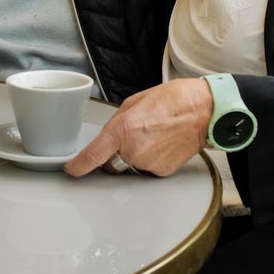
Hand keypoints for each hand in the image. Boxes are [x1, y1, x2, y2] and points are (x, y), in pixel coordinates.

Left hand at [63, 78, 212, 177]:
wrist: (202, 111)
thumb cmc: (170, 101)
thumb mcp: (133, 103)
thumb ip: (117, 123)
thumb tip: (109, 137)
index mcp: (122, 130)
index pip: (93, 156)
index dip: (79, 166)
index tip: (71, 170)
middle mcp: (133, 150)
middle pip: (111, 163)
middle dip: (113, 155)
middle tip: (132, 137)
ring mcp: (148, 163)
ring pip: (130, 166)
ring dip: (134, 155)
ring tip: (151, 136)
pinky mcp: (162, 172)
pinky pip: (147, 168)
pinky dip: (150, 159)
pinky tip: (161, 143)